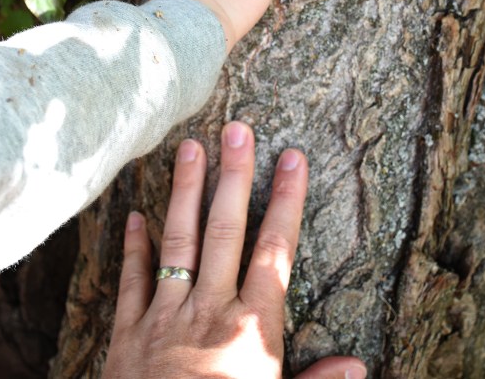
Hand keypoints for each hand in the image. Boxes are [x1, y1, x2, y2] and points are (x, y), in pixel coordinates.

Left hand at [104, 122, 365, 378]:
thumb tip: (357, 366)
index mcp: (253, 331)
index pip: (275, 252)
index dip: (286, 202)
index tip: (292, 159)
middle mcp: (210, 313)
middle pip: (225, 232)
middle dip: (234, 178)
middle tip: (238, 130)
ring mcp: (165, 320)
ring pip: (178, 244)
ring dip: (186, 194)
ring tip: (190, 149)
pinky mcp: (127, 337)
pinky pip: (133, 283)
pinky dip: (134, 248)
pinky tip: (136, 215)